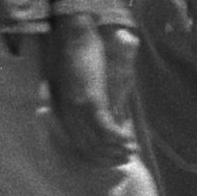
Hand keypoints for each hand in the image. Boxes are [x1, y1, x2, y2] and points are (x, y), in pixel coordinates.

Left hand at [44, 17, 135, 169]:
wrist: (73, 36)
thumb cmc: (77, 56)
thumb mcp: (80, 84)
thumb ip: (89, 99)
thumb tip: (106, 110)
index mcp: (63, 113)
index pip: (79, 145)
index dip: (97, 156)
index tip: (112, 158)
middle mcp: (68, 115)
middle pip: (89, 148)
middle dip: (108, 158)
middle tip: (126, 159)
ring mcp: (79, 109)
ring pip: (99, 142)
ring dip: (118, 149)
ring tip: (133, 150)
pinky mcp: (91, 100)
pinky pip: (106, 129)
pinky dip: (119, 137)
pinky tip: (130, 139)